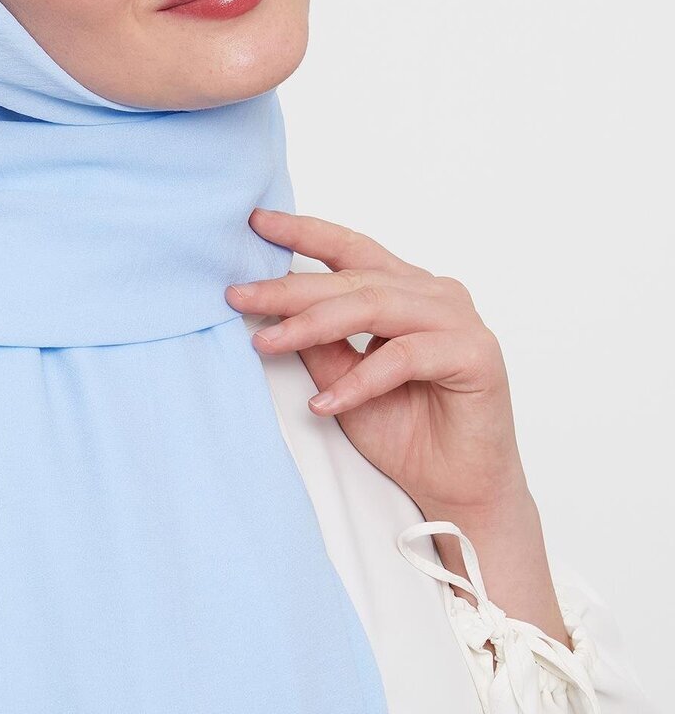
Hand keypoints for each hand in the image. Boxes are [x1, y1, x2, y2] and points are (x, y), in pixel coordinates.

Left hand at [225, 208, 528, 523]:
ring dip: (314, 325)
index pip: (350, 251)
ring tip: (267, 343)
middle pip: (353, 280)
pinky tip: (325, 403)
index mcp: (406, 291)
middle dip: (290, 289)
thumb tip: (270, 309)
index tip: (256, 225)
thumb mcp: (342, 382)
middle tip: (238, 296)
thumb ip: (319, 343)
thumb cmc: (407, 433)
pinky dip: (359, 380)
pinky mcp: (474, 354)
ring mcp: (458, 321)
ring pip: (375, 307)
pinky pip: (403, 357)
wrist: (457, 488)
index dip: (304, 233)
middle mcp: (435, 295)